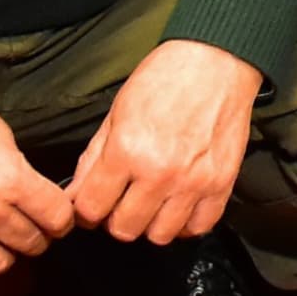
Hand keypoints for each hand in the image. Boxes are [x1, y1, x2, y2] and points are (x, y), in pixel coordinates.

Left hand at [67, 40, 262, 247]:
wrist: (216, 60)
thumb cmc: (164, 78)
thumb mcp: (116, 112)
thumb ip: (93, 159)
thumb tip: (74, 195)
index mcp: (126, 150)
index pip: (91, 209)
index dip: (86, 209)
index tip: (92, 203)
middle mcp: (159, 172)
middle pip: (123, 229)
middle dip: (116, 217)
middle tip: (122, 200)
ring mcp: (193, 182)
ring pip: (160, 236)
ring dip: (151, 222)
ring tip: (152, 201)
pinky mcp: (222, 184)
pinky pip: (198, 227)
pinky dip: (186, 222)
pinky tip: (179, 204)